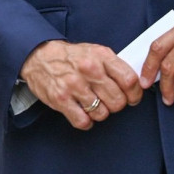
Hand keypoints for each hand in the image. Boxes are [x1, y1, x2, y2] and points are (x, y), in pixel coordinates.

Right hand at [19, 40, 142, 129]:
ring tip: (92, 104)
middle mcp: (88, 70)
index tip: (132, 98)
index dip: (134, 94)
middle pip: (118, 101)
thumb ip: (113, 66)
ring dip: (99, 113)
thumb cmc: (70, 56)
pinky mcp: (61, 99)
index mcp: (101, 56)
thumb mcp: (95, 52)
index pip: (129, 80)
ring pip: (102, 114)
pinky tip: (82, 111)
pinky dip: (85, 121)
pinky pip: (83, 121)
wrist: (38, 55)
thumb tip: (133, 85)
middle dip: (116, 105)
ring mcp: (74, 85)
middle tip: (108, 100)